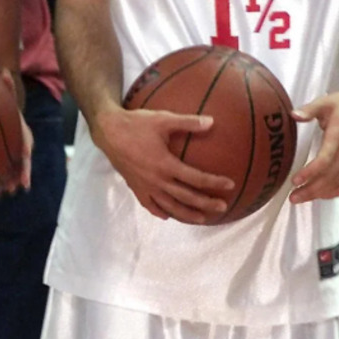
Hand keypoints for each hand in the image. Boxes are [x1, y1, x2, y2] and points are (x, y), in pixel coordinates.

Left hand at [0, 68, 33, 190]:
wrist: (5, 110)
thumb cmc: (3, 103)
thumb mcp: (4, 93)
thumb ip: (5, 84)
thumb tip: (3, 70)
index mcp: (21, 128)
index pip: (26, 137)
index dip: (25, 146)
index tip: (25, 153)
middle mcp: (21, 140)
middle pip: (25, 157)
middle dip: (24, 170)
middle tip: (23, 183)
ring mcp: (16, 149)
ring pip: (18, 166)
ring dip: (16, 178)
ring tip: (10, 190)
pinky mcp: (8, 155)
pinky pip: (9, 168)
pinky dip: (6, 178)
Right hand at [93, 106, 233, 223]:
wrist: (108, 132)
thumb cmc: (136, 124)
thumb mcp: (163, 119)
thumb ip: (188, 123)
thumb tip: (212, 122)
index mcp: (165, 164)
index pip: (195, 178)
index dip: (213, 183)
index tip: (229, 185)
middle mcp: (156, 180)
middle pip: (185, 197)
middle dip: (205, 204)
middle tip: (222, 207)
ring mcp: (145, 186)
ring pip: (169, 206)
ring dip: (187, 214)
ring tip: (201, 219)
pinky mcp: (135, 187)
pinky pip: (150, 205)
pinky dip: (160, 212)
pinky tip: (168, 216)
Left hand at [289, 89, 338, 202]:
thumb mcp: (325, 102)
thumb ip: (309, 110)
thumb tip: (293, 115)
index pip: (325, 160)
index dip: (310, 172)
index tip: (295, 181)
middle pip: (329, 177)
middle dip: (310, 189)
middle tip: (292, 197)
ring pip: (337, 184)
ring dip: (318, 194)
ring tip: (299, 198)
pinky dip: (332, 193)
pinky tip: (319, 196)